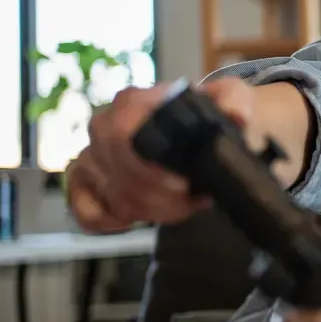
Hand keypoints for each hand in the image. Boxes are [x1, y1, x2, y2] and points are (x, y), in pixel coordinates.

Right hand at [66, 78, 254, 232]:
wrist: (201, 129)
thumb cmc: (211, 116)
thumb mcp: (231, 101)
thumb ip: (236, 102)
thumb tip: (235, 116)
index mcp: (134, 102)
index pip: (123, 137)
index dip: (151, 171)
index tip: (184, 186)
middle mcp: (105, 124)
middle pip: (119, 174)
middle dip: (160, 198)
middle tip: (191, 200)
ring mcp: (92, 153)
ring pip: (111, 196)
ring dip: (149, 211)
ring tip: (182, 204)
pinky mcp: (86, 179)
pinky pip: (84, 209)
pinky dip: (106, 221)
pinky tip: (133, 220)